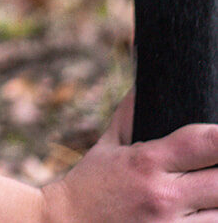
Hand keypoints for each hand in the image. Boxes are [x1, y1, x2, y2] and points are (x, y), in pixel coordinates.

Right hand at [39, 94, 217, 222]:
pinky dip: (211, 218)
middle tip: (214, 163)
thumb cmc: (90, 184)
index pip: (204, 143)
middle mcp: (164, 195)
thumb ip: (130, 115)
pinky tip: (205, 208)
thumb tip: (144, 86)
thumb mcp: (107, 145)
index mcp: (147, 161)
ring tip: (210, 187)